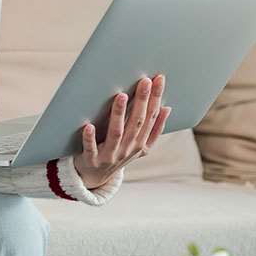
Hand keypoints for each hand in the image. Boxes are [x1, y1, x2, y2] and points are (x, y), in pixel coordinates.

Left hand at [75, 73, 170, 188]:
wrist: (95, 176)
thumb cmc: (118, 153)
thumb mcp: (139, 145)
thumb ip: (154, 129)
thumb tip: (167, 108)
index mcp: (141, 143)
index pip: (151, 117)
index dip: (156, 98)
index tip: (159, 79)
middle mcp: (128, 149)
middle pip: (137, 122)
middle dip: (142, 101)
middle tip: (144, 81)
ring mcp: (110, 155)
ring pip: (116, 133)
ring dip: (119, 115)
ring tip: (121, 96)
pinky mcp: (92, 160)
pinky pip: (91, 148)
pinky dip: (90, 138)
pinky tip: (88, 125)